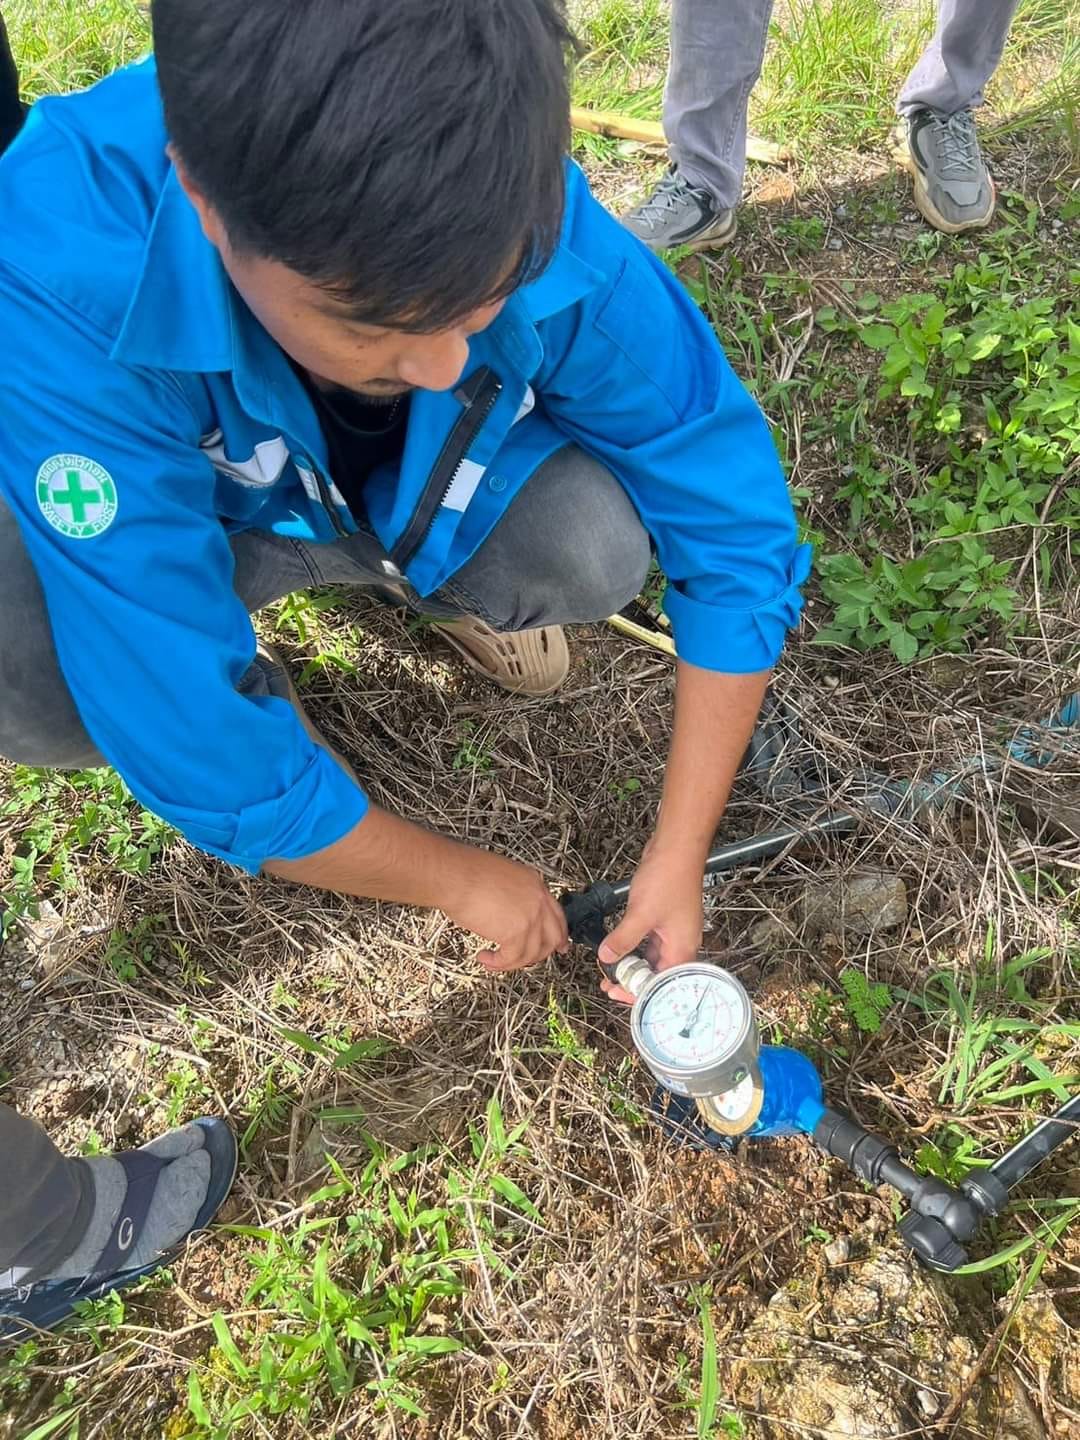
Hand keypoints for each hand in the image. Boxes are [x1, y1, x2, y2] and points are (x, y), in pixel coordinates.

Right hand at [444, 850, 568, 972]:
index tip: (559, 944)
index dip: (558, 933)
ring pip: (532, 952)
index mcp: (533, 883)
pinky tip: (485, 958)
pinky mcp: (516, 932)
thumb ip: (510, 896)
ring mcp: (530, 916)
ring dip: (512, 961)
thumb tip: (506, 915)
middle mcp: (537, 899)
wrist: (453, 875)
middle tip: (531, 961)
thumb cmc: (464, 872)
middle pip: (553, 935)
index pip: (556, 913)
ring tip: (494, 959)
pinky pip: (512, 958)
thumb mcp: (498, 878)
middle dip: (542, 953)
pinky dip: (498, 963)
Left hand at [597, 840, 703, 1004]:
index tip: (618, 994)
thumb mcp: (641, 914)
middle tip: (609, 983)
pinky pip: (649, 941)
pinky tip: (620, 946)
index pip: (663, 985)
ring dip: (632, 963)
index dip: (640, 993)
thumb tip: (606, 958)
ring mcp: (673, 930)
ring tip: (610, 967)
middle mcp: (681, 943)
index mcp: (683, 949)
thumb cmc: (669, 877)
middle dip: (633, 980)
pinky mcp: (665, 918)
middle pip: (658, 974)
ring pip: (652, 957)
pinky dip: (634, 946)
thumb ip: (623, 939)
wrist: (677, 847)